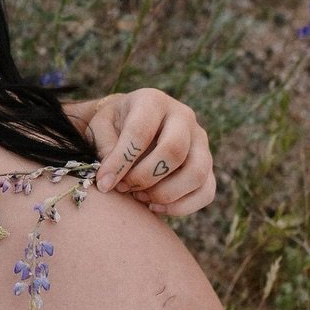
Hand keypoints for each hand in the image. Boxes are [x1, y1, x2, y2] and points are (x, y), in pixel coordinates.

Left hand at [81, 89, 215, 218]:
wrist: (134, 123)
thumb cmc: (115, 126)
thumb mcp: (101, 127)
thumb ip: (104, 147)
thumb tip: (111, 176)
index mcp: (152, 101)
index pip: (140, 132)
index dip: (121, 162)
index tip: (103, 184)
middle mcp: (183, 116)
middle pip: (174, 151)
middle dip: (145, 178)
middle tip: (124, 188)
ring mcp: (200, 141)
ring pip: (196, 174)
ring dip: (165, 194)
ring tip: (139, 197)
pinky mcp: (208, 164)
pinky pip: (206, 191)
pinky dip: (181, 207)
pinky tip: (155, 207)